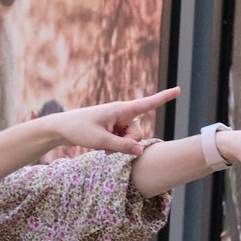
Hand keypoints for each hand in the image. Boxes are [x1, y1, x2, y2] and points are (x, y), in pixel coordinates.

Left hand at [39, 87, 179, 155]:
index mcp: (121, 109)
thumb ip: (122, 147)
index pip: (147, 103)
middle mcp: (122, 113)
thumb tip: (141, 151)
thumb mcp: (100, 141)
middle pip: (138, 132)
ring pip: (131, 138)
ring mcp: (117, 121)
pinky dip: (115, 147)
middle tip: (108, 148)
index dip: (164, 97)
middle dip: (128, 143)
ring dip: (120, 146)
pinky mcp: (113, 128)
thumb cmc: (79, 130)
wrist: (62, 128)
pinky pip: (123, 140)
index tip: (179, 89)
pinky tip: (102, 149)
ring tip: (102, 147)